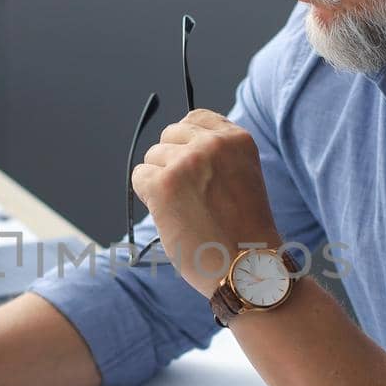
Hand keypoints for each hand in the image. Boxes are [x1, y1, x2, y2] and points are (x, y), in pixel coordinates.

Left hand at [130, 109, 280, 295]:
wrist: (246, 268)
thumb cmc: (242, 231)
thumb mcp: (241, 177)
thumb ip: (216, 156)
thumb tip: (173, 143)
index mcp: (237, 139)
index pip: (195, 118)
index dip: (186, 142)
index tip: (192, 167)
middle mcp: (212, 144)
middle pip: (169, 135)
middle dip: (171, 162)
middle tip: (189, 196)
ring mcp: (187, 162)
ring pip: (152, 158)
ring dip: (160, 183)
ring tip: (186, 210)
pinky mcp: (163, 184)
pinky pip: (139, 177)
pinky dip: (148, 197)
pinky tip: (171, 216)